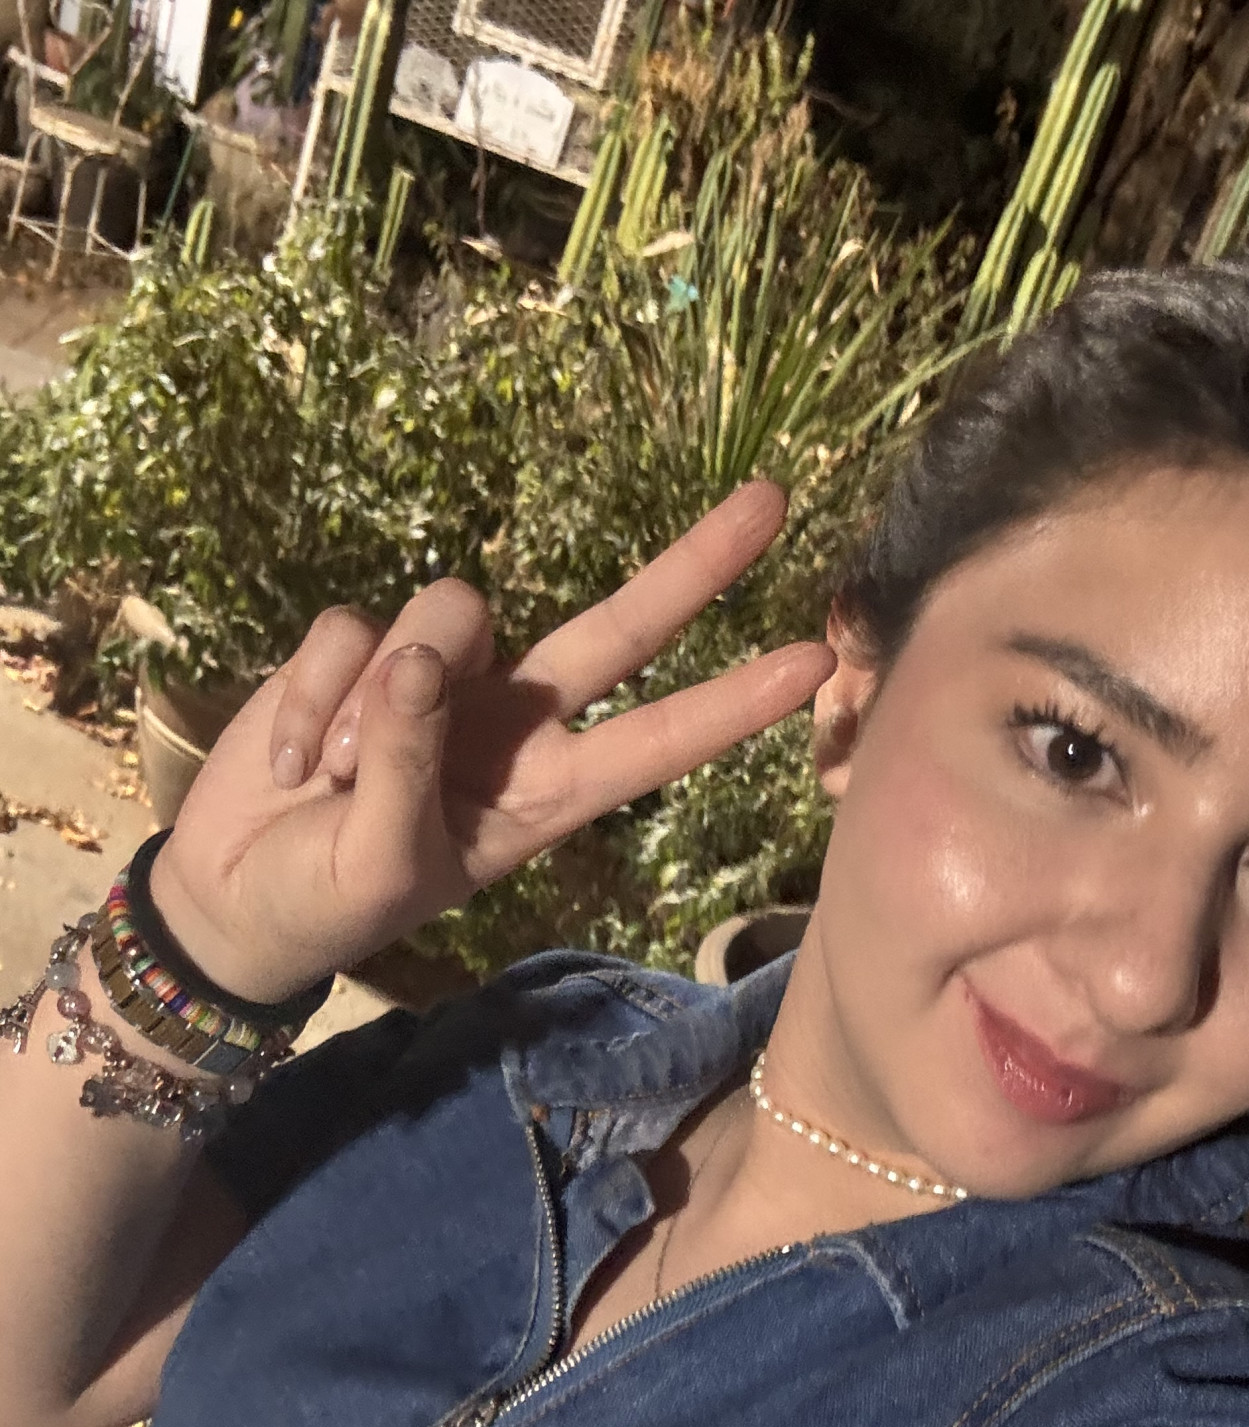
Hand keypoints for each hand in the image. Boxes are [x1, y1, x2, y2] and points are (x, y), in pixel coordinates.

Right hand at [150, 482, 833, 1002]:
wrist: (232, 894)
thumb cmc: (330, 900)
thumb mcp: (383, 862)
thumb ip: (410, 766)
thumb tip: (419, 660)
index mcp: (547, 793)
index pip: (657, 740)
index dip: (731, 704)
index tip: (812, 664)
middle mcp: (513, 721)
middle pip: (616, 629)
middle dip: (692, 567)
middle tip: (773, 498)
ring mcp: (440, 676)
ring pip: (451, 615)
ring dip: (374, 700)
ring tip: (332, 778)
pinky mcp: (360, 647)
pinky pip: (348, 628)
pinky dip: (309, 696)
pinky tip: (293, 760)